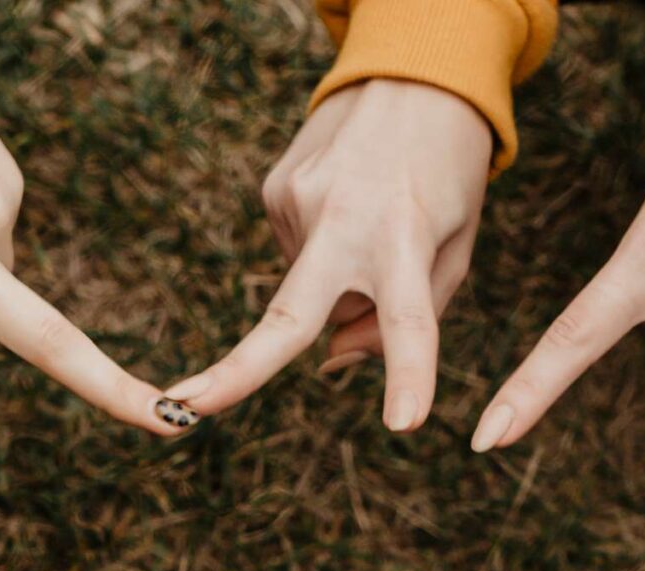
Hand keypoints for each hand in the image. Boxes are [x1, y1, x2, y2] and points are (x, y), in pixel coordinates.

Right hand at [167, 78, 491, 428]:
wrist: (413, 72)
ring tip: (374, 224)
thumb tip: (331, 361)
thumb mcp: (457, 239)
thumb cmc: (448, 171)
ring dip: (341, 280)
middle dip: (238, 370)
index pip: (410, 318)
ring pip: (312, 290)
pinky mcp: (274, 192)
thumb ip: (419, 310)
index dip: (407, 374)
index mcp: (406, 234)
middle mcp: (344, 219)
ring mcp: (298, 203)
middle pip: (288, 315)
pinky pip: (300, 257)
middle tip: (187, 407)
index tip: (404, 424)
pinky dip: (324, 253)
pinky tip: (345, 211)